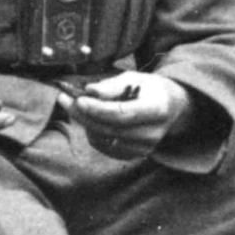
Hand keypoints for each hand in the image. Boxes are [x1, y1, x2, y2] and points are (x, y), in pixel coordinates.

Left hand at [60, 71, 193, 159]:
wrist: (170, 108)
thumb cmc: (149, 89)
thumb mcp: (134, 78)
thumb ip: (112, 86)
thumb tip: (90, 91)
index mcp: (158, 109)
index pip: (123, 114)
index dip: (99, 109)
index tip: (79, 99)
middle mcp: (153, 133)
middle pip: (110, 128)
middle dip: (83, 114)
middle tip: (64, 99)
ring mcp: (143, 148)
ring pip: (103, 138)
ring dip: (85, 122)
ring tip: (76, 105)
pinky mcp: (133, 155)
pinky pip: (103, 146)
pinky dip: (92, 132)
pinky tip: (90, 118)